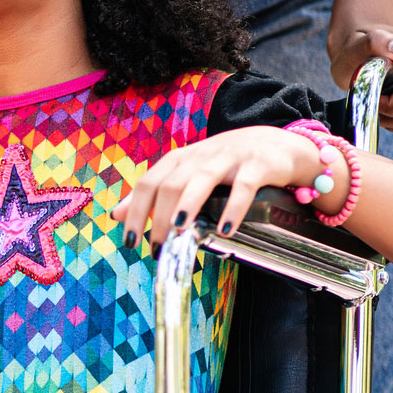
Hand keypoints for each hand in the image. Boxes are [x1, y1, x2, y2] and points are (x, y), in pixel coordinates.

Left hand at [111, 126, 325, 247]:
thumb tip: (116, 215)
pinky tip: (226, 230)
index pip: (149, 183)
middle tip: (157, 248)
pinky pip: (244, 186)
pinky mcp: (258, 165)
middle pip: (171, 183)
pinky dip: (234, 208)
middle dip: (159, 217)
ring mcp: (229, 157)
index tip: (130, 240)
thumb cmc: (226, 164)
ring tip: (178, 231)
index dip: (136, 210)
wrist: (277, 144)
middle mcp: (201, 155)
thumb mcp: (186, 174)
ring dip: (188, 205)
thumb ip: (154, 193)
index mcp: (180, 159)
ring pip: (202, 178)